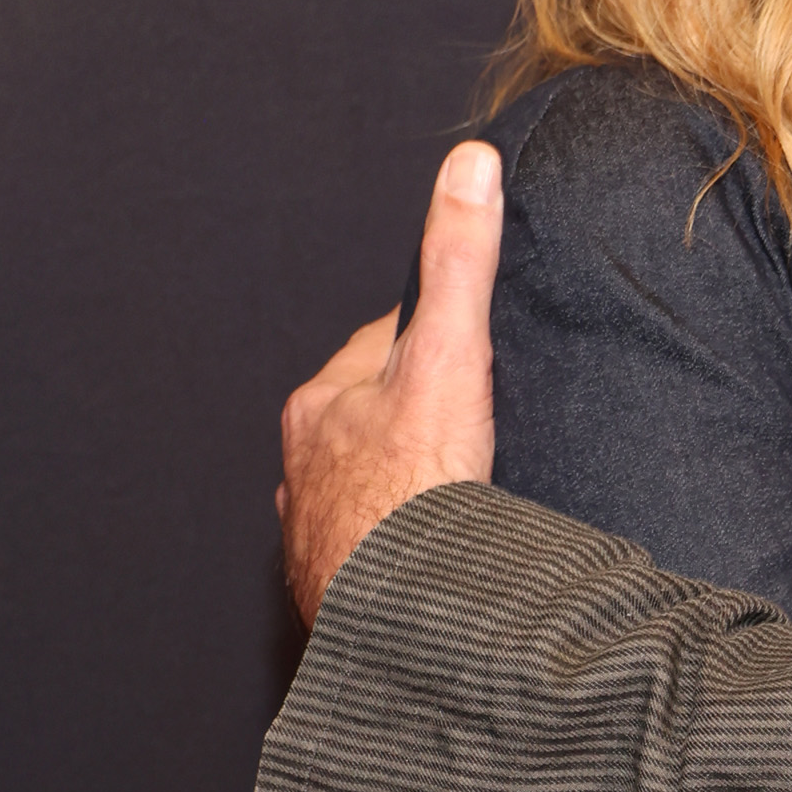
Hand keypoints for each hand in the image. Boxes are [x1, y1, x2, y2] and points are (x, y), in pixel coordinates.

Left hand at [277, 140, 502, 626]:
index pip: (386, 347)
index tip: (485, 353)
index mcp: (320, 403)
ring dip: (411, 489)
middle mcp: (304, 467)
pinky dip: (406, 548)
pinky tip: (440, 559)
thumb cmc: (416, 495)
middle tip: (487, 431)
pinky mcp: (340, 592)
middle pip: (378, 419)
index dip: (442, 343)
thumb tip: (469, 165)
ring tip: (468, 496)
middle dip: (424, 419)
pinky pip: (379, 552)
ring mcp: (319, 531)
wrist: (402, 626)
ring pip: (372, 487)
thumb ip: (459, 263)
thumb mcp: (453, 359)